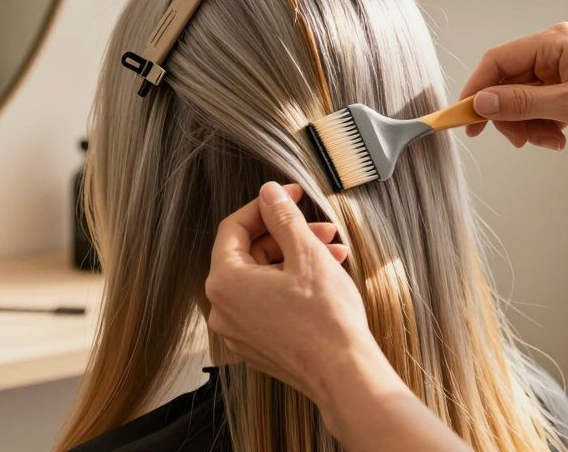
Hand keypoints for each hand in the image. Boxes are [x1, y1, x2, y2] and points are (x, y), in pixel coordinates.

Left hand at [205, 181, 374, 400]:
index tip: (290, 195)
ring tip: (335, 253)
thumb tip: (269, 193)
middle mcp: (223, 308)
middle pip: (250, 254)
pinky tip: (325, 278)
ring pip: (262, 279)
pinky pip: (267, 303)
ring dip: (296, 259)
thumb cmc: (325, 318)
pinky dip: (291, 285)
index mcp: (224, 282)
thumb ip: (282, 217)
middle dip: (288, 235)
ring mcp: (239, 331)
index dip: (265, 206)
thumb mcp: (306, 254)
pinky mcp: (257, 345)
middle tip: (323, 229)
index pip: (234, 228)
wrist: (345, 375)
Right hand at [458, 22, 567, 152]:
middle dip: (507, 114)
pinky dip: (541, 127)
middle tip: (515, 141)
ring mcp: (563, 73)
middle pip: (506, 83)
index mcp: (554, 42)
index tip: (465, 118)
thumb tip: (481, 102)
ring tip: (547, 141)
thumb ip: (523, 103)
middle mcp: (555, 53)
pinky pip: (539, 109)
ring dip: (526, 125)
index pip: (498, 61)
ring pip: (521, 100)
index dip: (476, 89)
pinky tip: (559, 139)